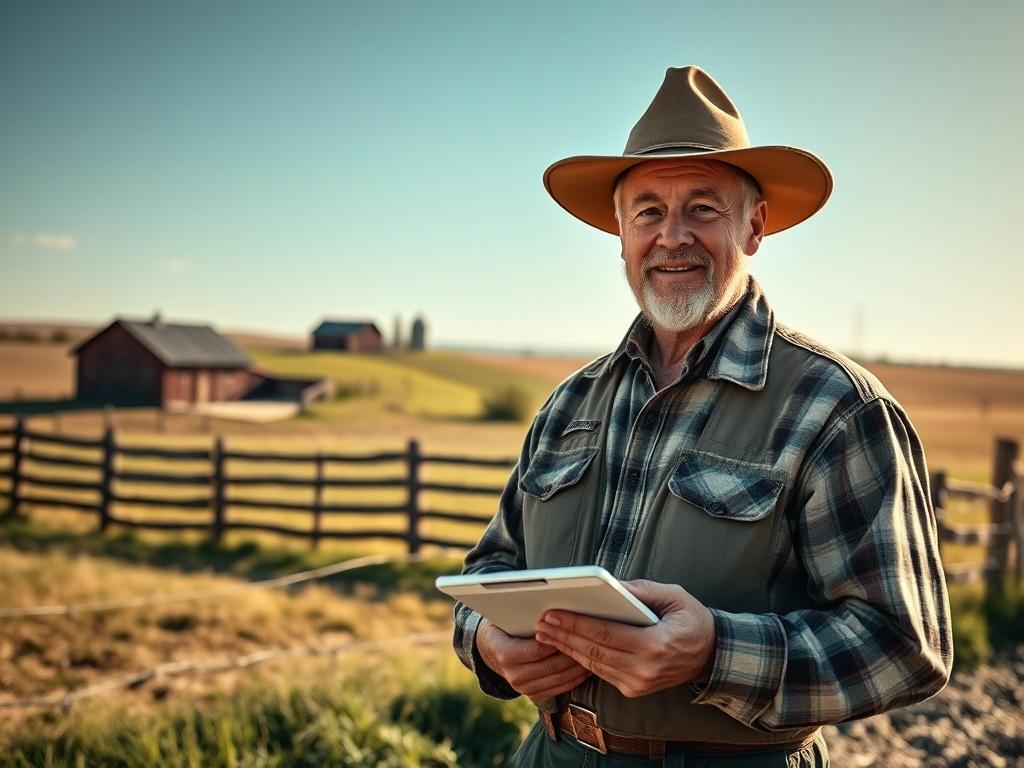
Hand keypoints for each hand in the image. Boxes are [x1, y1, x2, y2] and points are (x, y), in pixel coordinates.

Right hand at [475, 617, 591, 701]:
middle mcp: (513, 675)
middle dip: (573, 654)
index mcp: (505, 653)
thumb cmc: (504, 627)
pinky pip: (559, 689)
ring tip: (592, 654)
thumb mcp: (508, 618)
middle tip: (590, 643)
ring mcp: (523, 688)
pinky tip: (585, 669)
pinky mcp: (532, 695)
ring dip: (577, 668)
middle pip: (551, 665)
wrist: (490, 650)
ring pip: (558, 679)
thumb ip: (526, 617)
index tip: (574, 631)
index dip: (557, 641)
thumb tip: (551, 611)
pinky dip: (574, 679)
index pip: (537, 649)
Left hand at [534, 579, 715, 698]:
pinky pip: (601, 673)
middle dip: (564, 636)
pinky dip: (581, 659)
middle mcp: (645, 670)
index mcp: (655, 645)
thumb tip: (609, 584)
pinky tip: (566, 646)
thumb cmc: (692, 620)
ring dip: (567, 649)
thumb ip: (641, 590)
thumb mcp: (673, 596)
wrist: (712, 655)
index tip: (552, 613)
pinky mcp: (634, 690)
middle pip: (594, 651)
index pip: (606, 634)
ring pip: (594, 665)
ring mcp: (639, 684)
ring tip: (545, 634)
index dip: (576, 624)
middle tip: (540, 622)